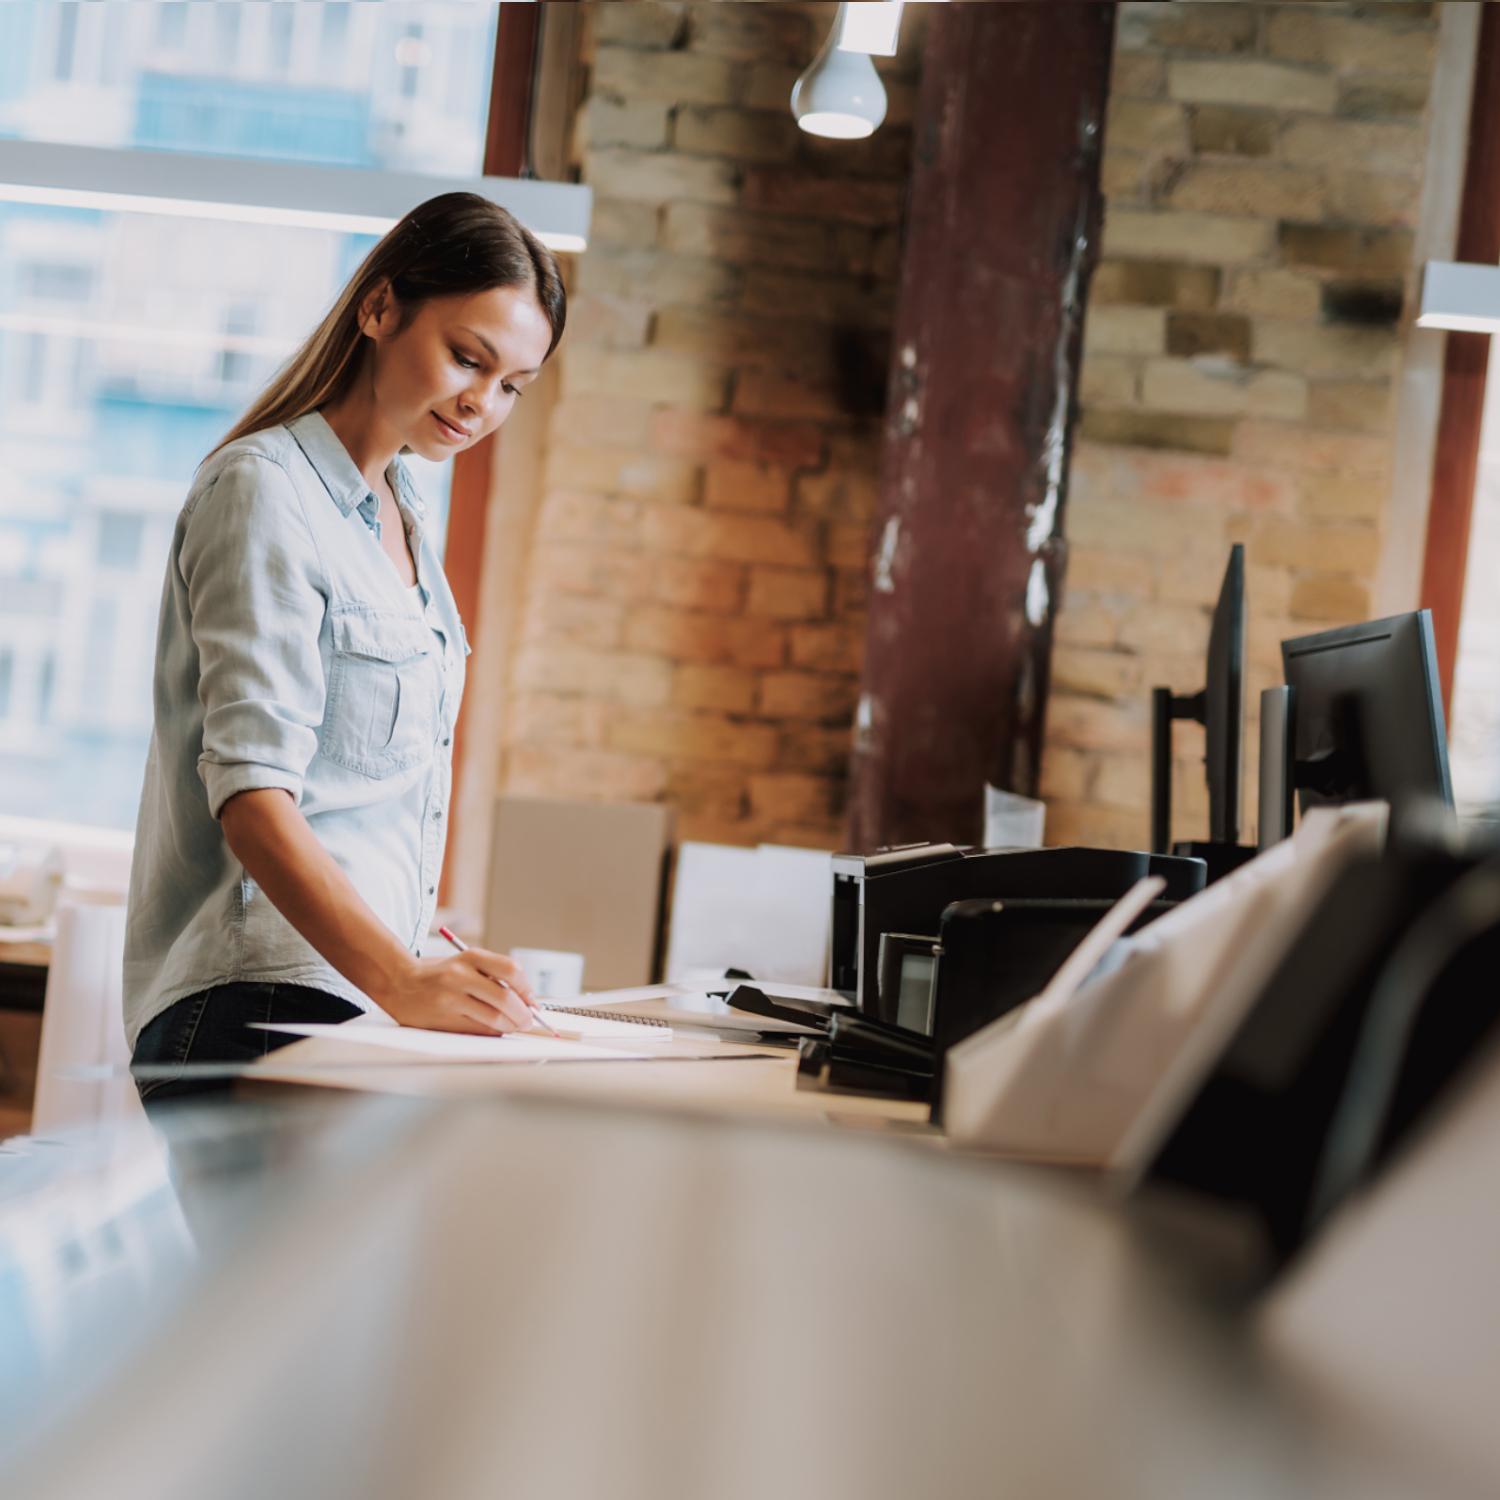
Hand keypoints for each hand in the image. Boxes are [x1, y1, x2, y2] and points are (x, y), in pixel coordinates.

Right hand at [378, 947, 537, 1033]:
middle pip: (504, 999)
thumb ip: (494, 976)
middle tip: (528, 1021)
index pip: (510, 969)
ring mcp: (450, 999)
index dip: (527, 988)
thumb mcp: (466, 963)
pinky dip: (492, 1032)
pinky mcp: (443, 1019)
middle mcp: (460, 976)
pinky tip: (494, 1029)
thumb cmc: (440, 975)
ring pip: (493, 1019)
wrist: (399, 983)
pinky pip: (477, 1030)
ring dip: (510, 1026)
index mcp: (470, 956)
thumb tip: (527, 1000)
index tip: (532, 1001)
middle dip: (523, 1014)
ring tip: (514, 1026)